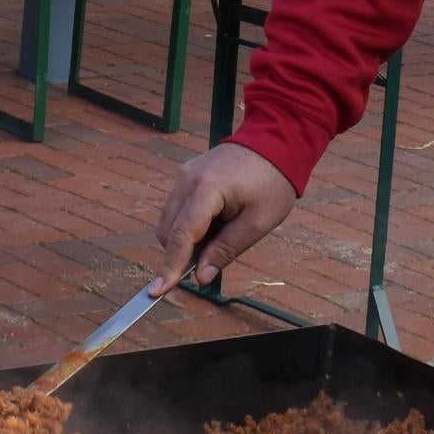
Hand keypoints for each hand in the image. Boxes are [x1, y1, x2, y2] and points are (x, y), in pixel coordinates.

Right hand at [150, 143, 294, 296]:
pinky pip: (177, 209)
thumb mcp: (258, 222)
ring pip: (169, 222)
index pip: (181, 235)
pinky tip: (216, 223)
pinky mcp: (186, 175)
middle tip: (212, 259)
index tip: (158, 291)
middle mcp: (187, 179)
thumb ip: (226, 250)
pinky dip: (189, 225)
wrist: (276, 142)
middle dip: (181, 253)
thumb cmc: (272, 182)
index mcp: (207, 189)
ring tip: (221, 233)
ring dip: (186, 240)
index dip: (170, 266)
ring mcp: (184, 175)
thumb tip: (200, 277)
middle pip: (168, 231)